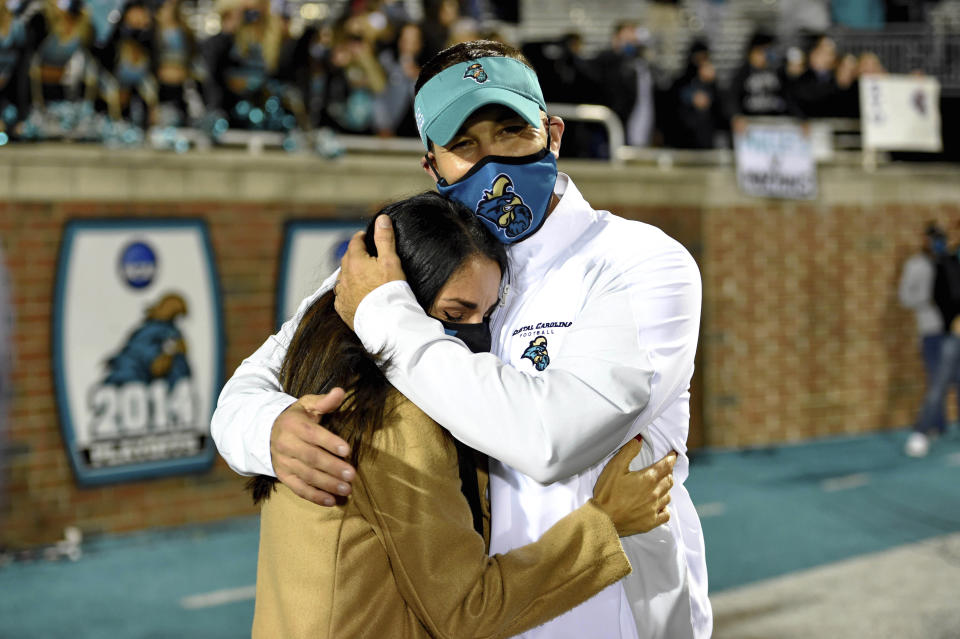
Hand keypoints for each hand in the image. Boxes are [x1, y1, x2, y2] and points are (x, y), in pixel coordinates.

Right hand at [270, 389, 355, 505]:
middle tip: (352, 475)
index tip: (347, 451)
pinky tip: (331, 501)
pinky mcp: (283, 476)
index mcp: (293, 425)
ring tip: (347, 489)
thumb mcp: (307, 405)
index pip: (313, 435)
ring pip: (306, 475)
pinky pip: (298, 488)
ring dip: (327, 484)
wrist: (266, 432)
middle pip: (311, 458)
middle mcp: (286, 444)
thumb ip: (324, 401)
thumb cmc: (296, 418)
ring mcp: (283, 462)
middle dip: (333, 467)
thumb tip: (341, 392)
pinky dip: (314, 496)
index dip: (330, 443)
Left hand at [334, 215, 404, 328]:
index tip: (366, 237)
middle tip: (366, 254)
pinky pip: (342, 295)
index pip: (355, 242)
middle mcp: (344, 277)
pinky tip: (357, 293)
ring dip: (351, 273)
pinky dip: (348, 291)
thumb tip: (381, 219)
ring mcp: (342, 294)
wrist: (386, 323)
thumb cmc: (390, 291)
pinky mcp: (343, 309)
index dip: (362, 237)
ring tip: (363, 275)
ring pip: (343, 278)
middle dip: (355, 254)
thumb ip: (385, 239)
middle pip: (347, 259)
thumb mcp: (391, 261)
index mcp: (354, 262)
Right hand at [592, 439, 675, 536]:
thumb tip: (640, 439)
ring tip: (660, 485)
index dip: (670, 459)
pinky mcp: (651, 522)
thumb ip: (629, 451)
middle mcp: (655, 493)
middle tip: (663, 469)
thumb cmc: (606, 493)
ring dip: (665, 488)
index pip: (666, 466)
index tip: (673, 455)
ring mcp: (654, 509)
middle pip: (669, 480)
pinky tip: (660, 505)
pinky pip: (666, 514)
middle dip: (667, 472)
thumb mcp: (614, 467)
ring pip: (668, 495)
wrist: (602, 520)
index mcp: (648, 478)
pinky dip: (665, 507)